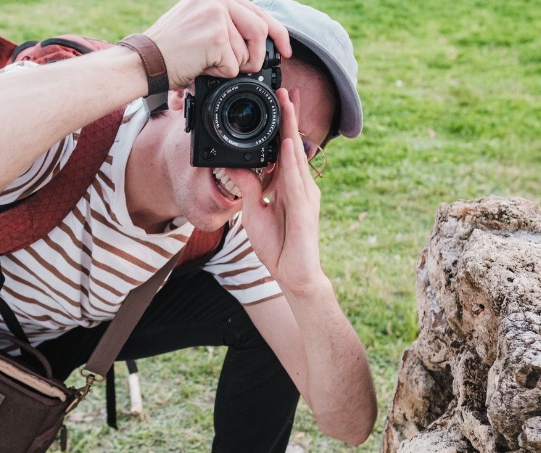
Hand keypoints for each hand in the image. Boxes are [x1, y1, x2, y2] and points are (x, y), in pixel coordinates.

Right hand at [143, 0, 290, 87]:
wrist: (145, 61)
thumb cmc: (168, 50)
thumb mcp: (197, 23)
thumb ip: (225, 23)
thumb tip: (254, 41)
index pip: (258, 11)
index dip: (278, 33)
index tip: (285, 51)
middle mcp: (219, 0)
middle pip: (260, 29)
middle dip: (259, 56)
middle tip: (252, 70)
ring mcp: (218, 16)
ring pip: (248, 51)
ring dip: (233, 67)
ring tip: (211, 66)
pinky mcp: (216, 37)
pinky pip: (234, 65)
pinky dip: (221, 75)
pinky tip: (202, 69)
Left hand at [237, 88, 327, 294]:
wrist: (291, 274)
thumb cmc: (277, 246)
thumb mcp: (253, 211)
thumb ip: (247, 188)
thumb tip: (234, 167)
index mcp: (288, 186)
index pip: (284, 150)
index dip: (282, 125)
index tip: (280, 102)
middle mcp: (300, 186)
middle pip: (293, 146)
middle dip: (291, 117)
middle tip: (288, 89)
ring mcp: (305, 196)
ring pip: (296, 157)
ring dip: (291, 130)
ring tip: (288, 106)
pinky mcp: (304, 210)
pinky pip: (295, 182)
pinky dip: (290, 162)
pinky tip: (286, 145)